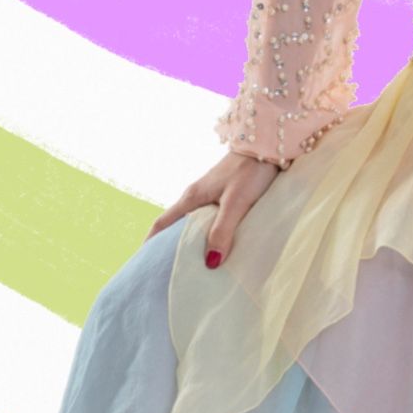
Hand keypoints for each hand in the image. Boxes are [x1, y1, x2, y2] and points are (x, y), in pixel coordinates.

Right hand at [144, 149, 281, 263]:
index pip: (163, 222)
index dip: (152, 241)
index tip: (144, 260)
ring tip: (196, 261)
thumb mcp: (236, 203)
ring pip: (195, 220)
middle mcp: (197, 195)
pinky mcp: (227, 192)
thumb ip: (223, 231)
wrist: (268, 145)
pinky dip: (210, 231)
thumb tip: (210, 262)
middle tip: (169, 267)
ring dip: (193, 238)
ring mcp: (212, 193)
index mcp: (192, 197)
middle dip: (170, 244)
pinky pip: (212, 216)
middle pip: (177, 223)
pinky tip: (220, 242)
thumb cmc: (250, 170)